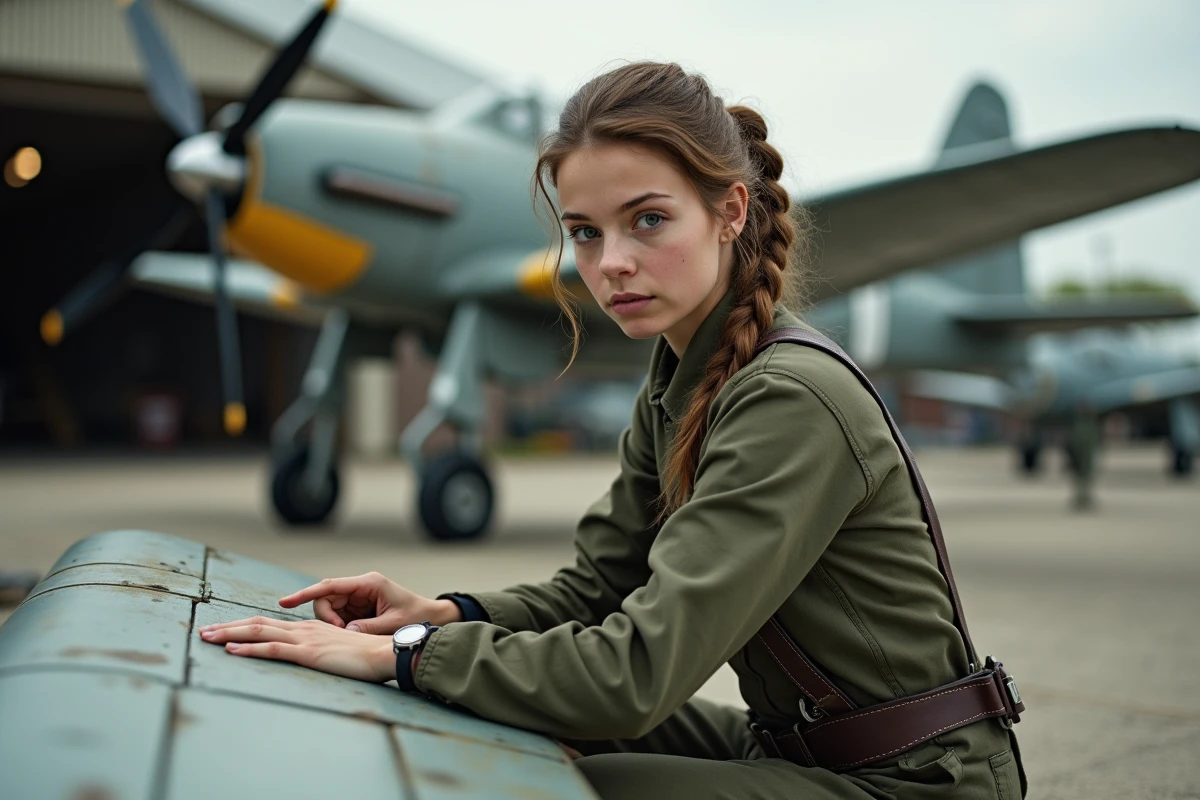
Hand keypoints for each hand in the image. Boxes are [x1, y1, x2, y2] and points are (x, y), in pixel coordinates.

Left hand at [197, 615, 395, 682]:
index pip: (268, 625)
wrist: (384, 653)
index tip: (223, 631)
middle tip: (203, 632)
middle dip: (228, 627)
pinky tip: (232, 650)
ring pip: (259, 633)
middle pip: (257, 624)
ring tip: (207, 638)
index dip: (243, 627)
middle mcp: (302, 630)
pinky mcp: (309, 654)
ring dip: (230, 635)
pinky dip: (250, 649)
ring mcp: (304, 640)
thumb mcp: (338, 651)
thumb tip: (310, 658)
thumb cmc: (366, 656)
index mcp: (308, 629)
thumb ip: (321, 651)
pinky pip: (273, 650)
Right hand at [278, 572, 460, 633]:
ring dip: (333, 625)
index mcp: (367, 584)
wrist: (432, 617)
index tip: (285, 602)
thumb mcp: (391, 624)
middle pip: (326, 599)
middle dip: (326, 618)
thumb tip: (344, 634)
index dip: (304, 594)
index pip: (329, 586)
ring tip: (350, 637)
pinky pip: (339, 617)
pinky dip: (339, 628)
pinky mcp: (358, 609)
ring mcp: (358, 598)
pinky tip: (349, 636)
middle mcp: (360, 588)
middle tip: (341, 633)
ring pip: (330, 610)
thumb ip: (366, 628)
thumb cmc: (415, 617)